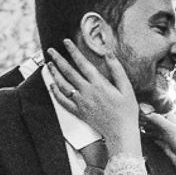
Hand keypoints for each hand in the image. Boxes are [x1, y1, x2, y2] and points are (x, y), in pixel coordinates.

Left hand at [46, 39, 140, 154]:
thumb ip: (117, 69)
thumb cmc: (126, 110)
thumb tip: (108, 53)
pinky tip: (52, 86)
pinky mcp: (79, 112)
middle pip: (68, 72)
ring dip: (54, 73)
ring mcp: (81, 103)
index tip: (66, 42)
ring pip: (63, 85)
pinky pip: (63, 102)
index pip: (82, 63)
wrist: (121, 132)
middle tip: (50, 50)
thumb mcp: (126, 88)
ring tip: (49, 64)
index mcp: (99, 84)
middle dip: (58, 59)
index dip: (73, 51)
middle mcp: (87, 92)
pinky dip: (56, 93)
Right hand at [143, 111, 175, 171]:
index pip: (159, 113)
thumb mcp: (170, 129)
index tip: (143, 114)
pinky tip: (143, 135)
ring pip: (152, 129)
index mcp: (172, 120)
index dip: (151, 113)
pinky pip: (152, 138)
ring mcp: (164, 135)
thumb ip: (159, 120)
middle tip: (139, 122)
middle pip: (155, 122)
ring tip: (140, 128)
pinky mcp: (161, 144)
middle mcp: (168, 127)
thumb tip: (147, 113)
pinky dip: (148, 136)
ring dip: (147, 129)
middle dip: (148, 121)